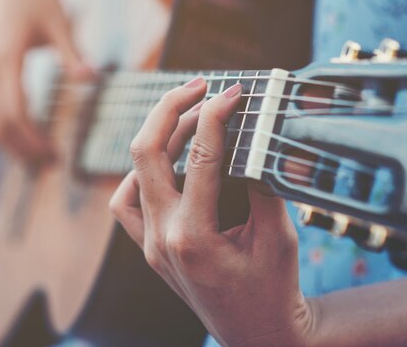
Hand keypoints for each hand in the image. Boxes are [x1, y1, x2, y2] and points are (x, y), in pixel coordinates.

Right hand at [0, 0, 92, 162]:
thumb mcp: (59, 21)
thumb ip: (73, 52)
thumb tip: (90, 78)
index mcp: (4, 61)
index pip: (13, 114)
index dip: (31, 140)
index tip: (54, 157)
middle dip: (21, 150)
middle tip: (52, 167)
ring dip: (13, 144)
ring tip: (43, 158)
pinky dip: (10, 129)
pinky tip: (33, 137)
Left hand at [110, 78, 315, 346]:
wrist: (256, 334)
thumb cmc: (272, 291)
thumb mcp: (278, 238)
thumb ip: (264, 188)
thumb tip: (253, 141)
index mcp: (194, 237)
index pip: (201, 158)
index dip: (217, 116)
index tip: (234, 91)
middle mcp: (162, 238)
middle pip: (146, 153)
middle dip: (171, 109)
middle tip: (201, 86)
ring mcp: (150, 245)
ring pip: (133, 174)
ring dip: (158, 138)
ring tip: (190, 117)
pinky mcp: (150, 248)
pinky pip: (128, 202)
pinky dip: (143, 174)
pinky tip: (168, 163)